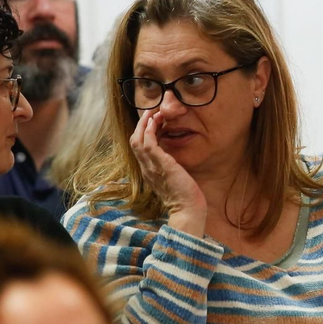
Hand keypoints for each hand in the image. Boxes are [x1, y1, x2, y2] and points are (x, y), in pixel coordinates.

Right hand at [131, 109, 207, 234]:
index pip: (139, 148)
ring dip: (144, 124)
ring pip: (138, 140)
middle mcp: (146, 168)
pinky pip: (148, 145)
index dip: (143, 133)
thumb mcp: (174, 179)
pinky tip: (154, 122)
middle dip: (141, 125)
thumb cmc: (184, 198)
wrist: (187, 211)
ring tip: (153, 112)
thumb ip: (169, 169)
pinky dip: (149, 132)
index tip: (152, 121)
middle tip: (150, 112)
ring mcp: (152, 167)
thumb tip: (173, 160)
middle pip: (134, 141)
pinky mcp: (161, 166)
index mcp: (149, 171)